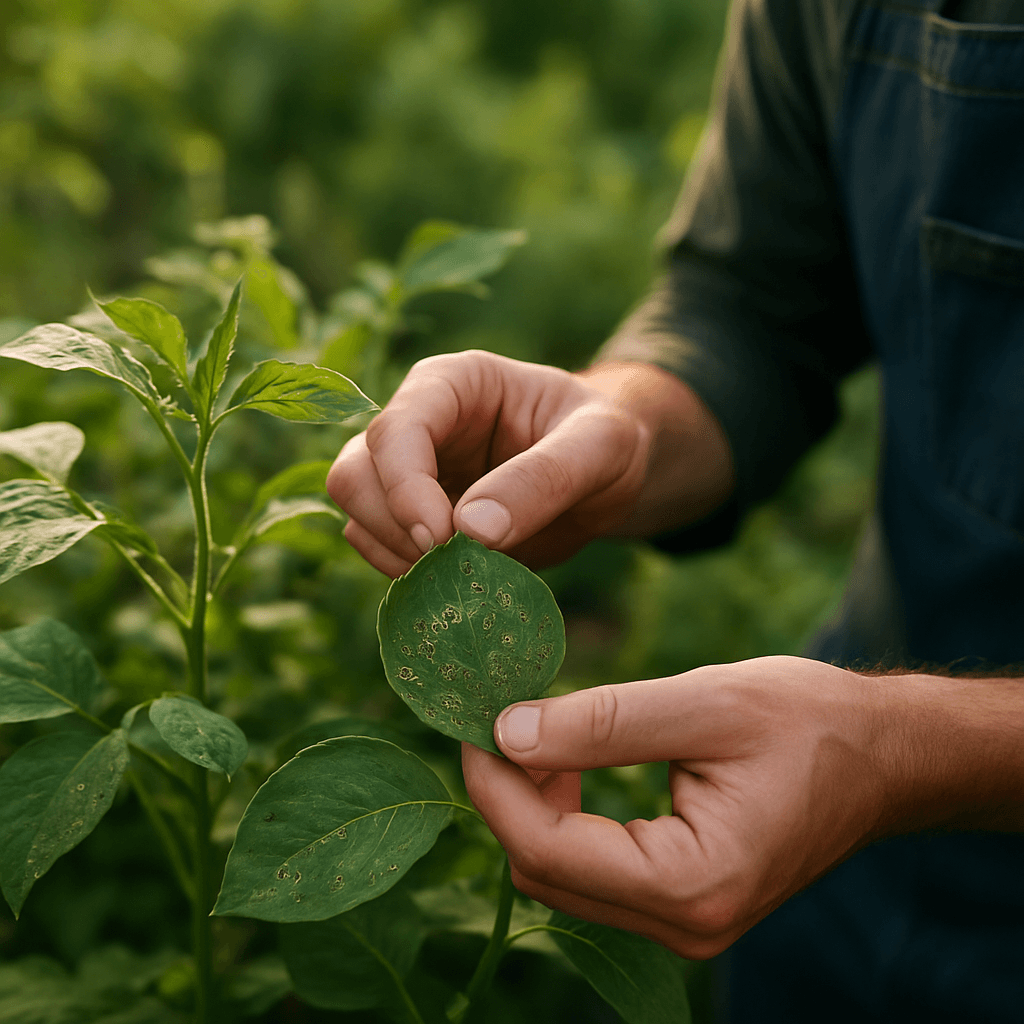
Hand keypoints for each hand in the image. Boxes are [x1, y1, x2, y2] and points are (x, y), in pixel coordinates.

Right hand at [326, 350, 732, 575]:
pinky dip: (406, 574)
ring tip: (465, 573)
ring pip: (355, 514)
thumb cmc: (607, 440)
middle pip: (355, 473)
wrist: (608, 475)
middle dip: (396, 526)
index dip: (405, 486)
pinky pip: (377, 548)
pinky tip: (458, 580)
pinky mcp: (412, 518)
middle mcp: (418, 423)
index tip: (443, 537)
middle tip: (457, 563)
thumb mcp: (600, 446)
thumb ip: (544, 478)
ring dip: (397, 554)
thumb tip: (473, 531)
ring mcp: (409, 473)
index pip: (396, 429)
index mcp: (453, 384)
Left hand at [462, 656, 897, 958]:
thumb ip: (602, 721)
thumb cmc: (807, 722)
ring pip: (562, 876)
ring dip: (532, 804)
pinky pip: (594, 873)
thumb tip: (506, 731)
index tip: (469, 719)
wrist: (880, 756)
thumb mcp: (704, 704)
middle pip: (544, 870)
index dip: (493, 782)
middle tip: (500, 716)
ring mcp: (685, 925)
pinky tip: (571, 762)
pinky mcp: (683, 905)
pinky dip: (565, 818)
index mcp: (693, 884)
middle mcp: (685, 926)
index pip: (546, 847)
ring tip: (536, 731)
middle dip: (507, 793)